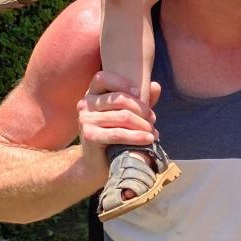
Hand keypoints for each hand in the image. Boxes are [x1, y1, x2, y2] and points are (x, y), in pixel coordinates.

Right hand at [77, 71, 160, 185]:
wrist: (96, 162)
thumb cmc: (115, 131)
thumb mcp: (128, 112)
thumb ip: (141, 98)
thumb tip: (155, 86)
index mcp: (92, 93)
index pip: (102, 77)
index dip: (122, 82)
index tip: (140, 92)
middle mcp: (85, 104)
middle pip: (119, 99)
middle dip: (142, 109)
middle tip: (153, 119)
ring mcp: (85, 120)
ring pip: (122, 117)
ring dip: (143, 125)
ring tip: (153, 132)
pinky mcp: (89, 136)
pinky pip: (118, 133)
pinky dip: (137, 136)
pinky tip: (149, 139)